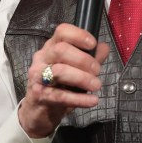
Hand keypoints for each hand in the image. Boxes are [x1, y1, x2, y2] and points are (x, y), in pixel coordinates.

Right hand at [18, 23, 108, 137]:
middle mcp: (42, 58)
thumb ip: (91, 57)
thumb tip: (104, 47)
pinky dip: (79, 98)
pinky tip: (92, 100)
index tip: (93, 44)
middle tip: (97, 71)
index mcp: (51, 46)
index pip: (62, 31)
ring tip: (96, 85)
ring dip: (82, 78)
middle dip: (83, 60)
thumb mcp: (75, 68)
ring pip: (59, 71)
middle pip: (60, 50)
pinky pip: (60, 95)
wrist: (38, 111)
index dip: (79, 35)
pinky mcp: (39, 95)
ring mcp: (38, 76)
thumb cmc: (59, 84)